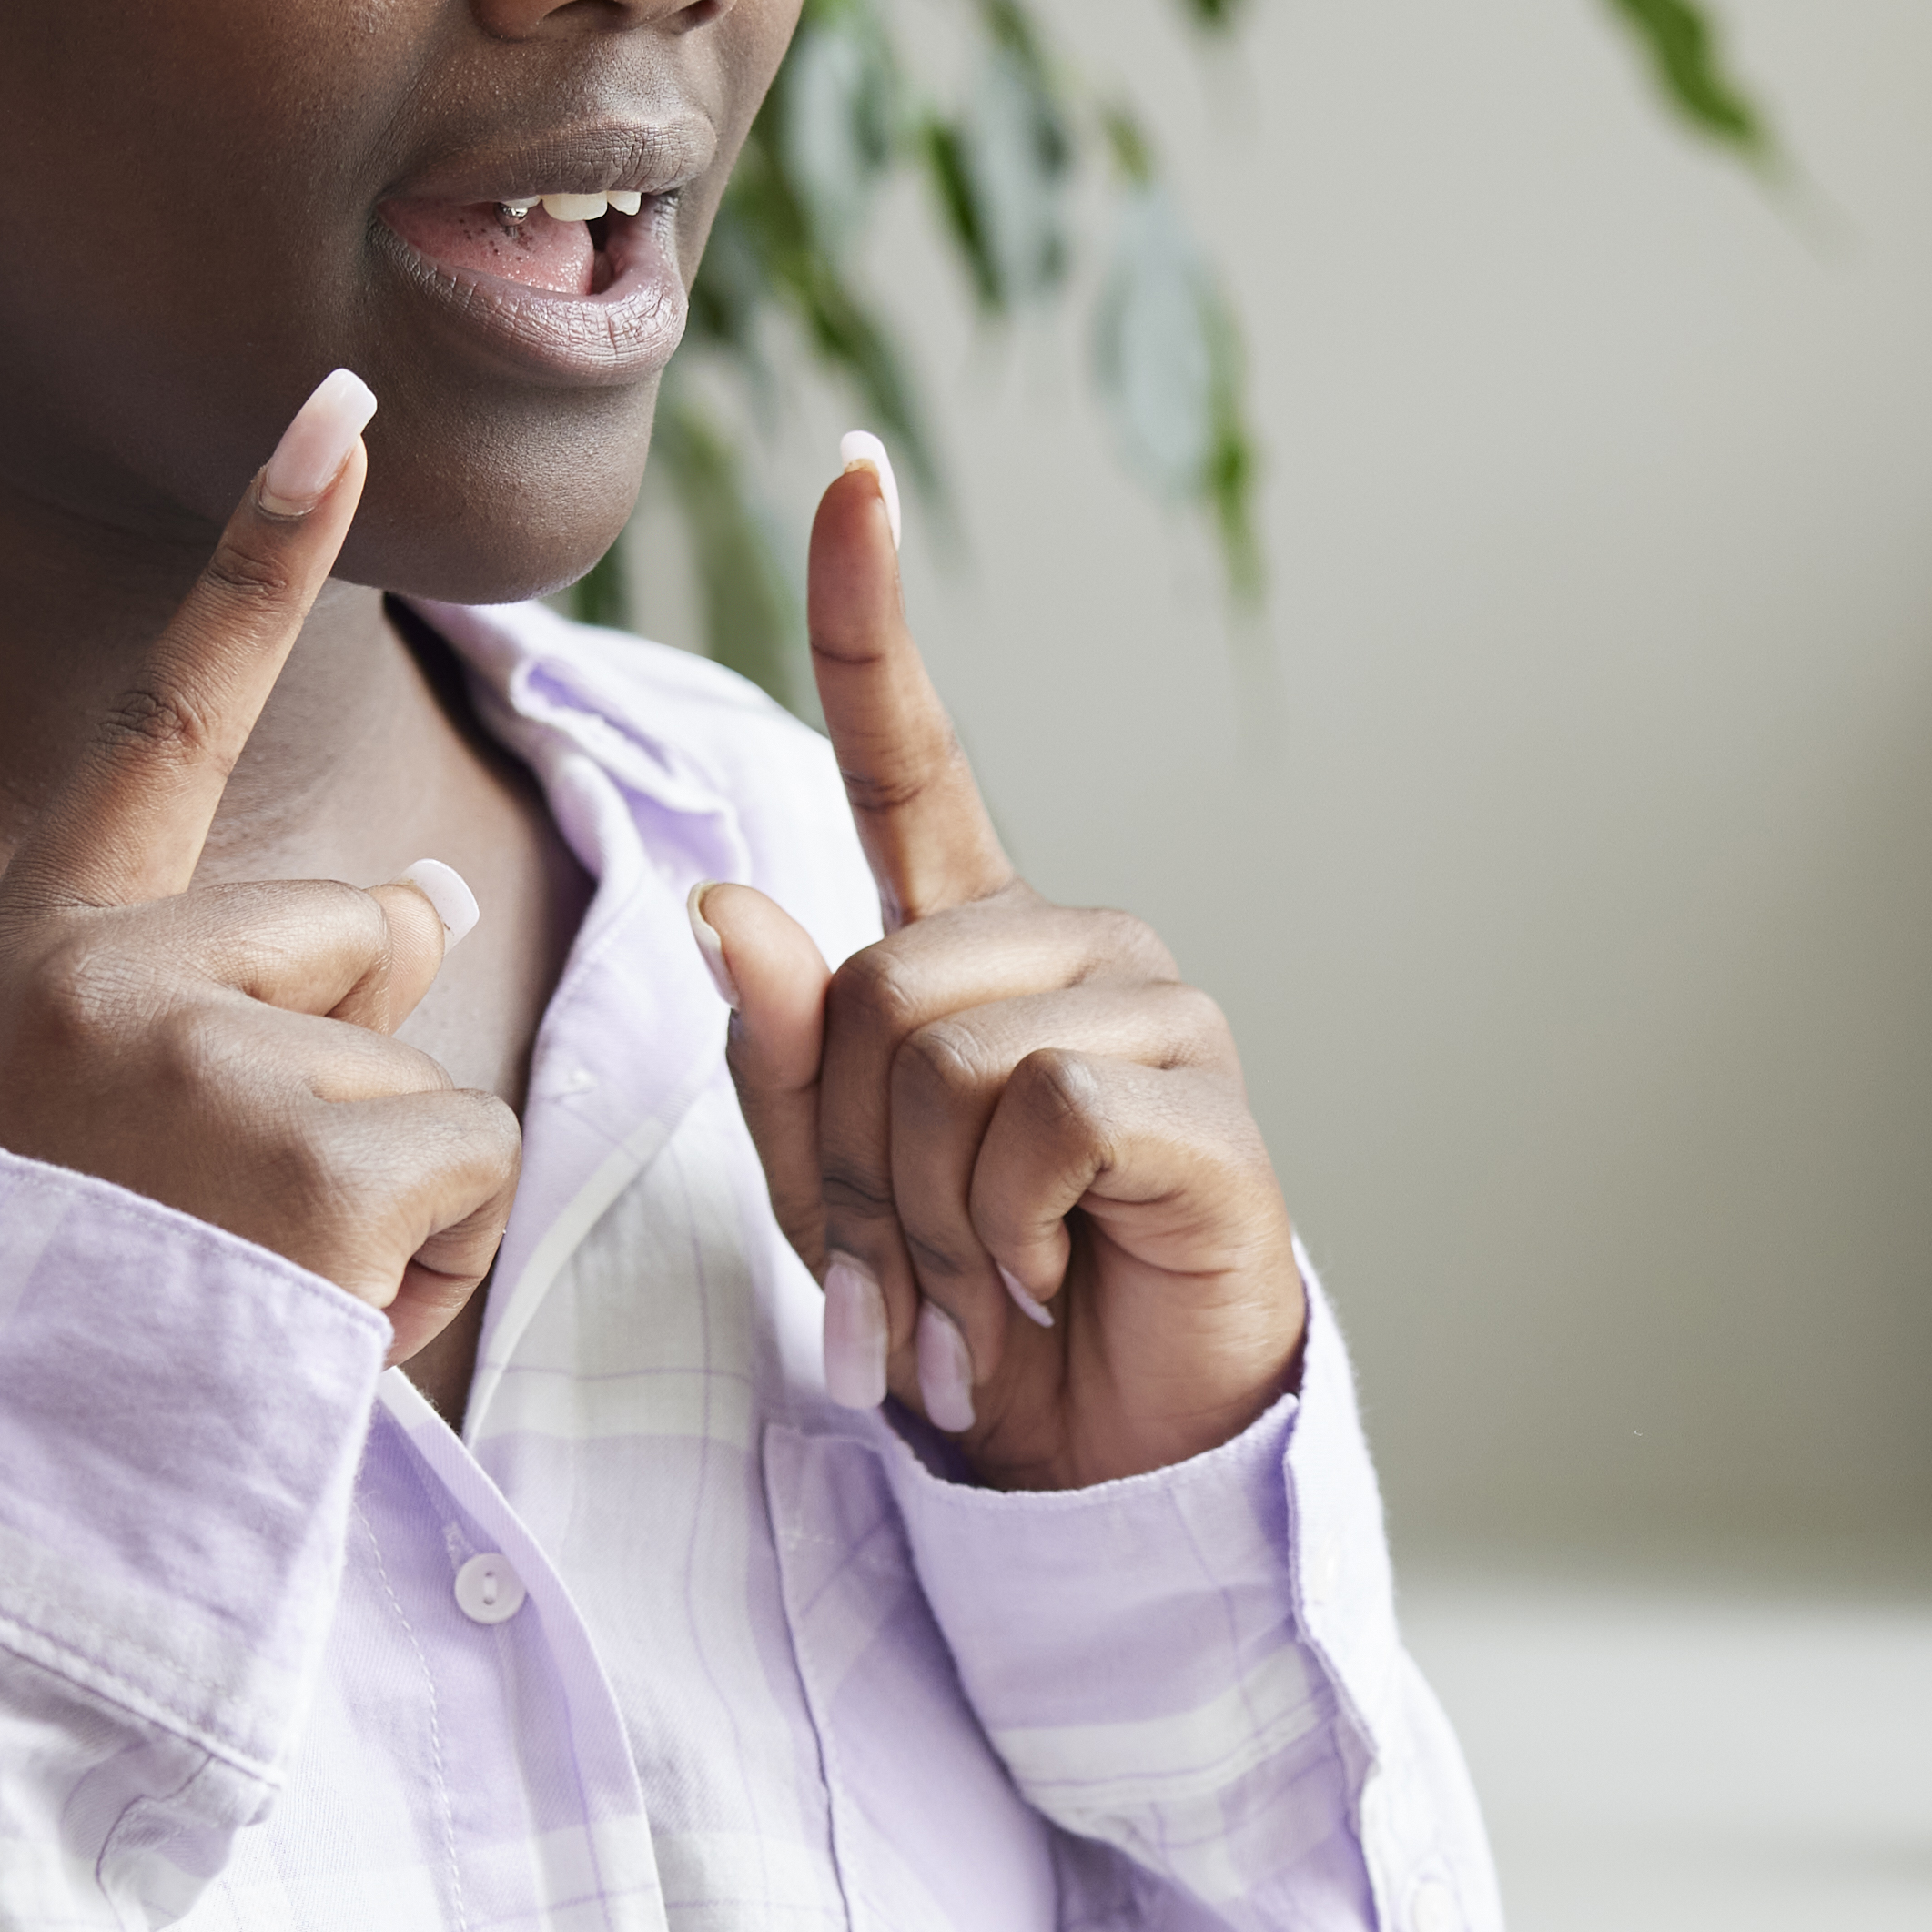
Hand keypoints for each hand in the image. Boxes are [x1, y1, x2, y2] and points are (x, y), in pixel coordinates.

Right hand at [0, 369, 516, 1356]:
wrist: (3, 1510)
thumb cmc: (54, 1324)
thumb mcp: (96, 1123)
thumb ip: (227, 995)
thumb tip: (413, 892)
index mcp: (37, 952)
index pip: (167, 717)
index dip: (256, 555)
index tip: (341, 406)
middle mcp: (108, 973)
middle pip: (358, 935)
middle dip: (353, 1080)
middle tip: (219, 1224)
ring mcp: (207, 1061)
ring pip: (427, 1072)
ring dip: (389, 1200)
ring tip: (253, 1290)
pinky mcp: (315, 1161)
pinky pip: (467, 1166)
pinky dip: (428, 1263)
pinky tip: (310, 1326)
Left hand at [698, 438, 1302, 1490]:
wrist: (1106, 1462)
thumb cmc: (968, 1316)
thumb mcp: (827, 1193)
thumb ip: (778, 1059)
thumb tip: (728, 903)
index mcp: (969, 945)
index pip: (908, 758)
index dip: (870, 620)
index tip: (850, 469)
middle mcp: (1070, 950)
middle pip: (870, 987)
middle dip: (840, 1159)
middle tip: (897, 1272)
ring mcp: (1152, 1012)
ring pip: (941, 1053)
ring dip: (917, 1211)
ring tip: (970, 1289)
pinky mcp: (1204, 1101)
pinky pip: (1039, 1110)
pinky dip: (1001, 1225)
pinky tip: (1042, 1279)